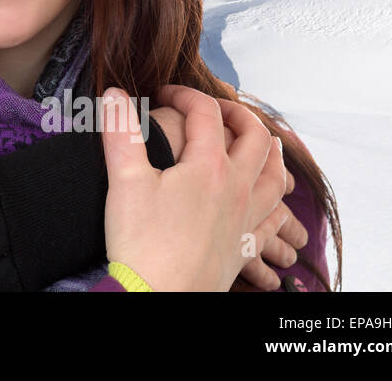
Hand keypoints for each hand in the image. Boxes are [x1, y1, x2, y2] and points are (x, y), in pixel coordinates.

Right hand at [102, 84, 277, 290]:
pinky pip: (274, 219)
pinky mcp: (245, 246)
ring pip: (276, 177)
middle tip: (217, 109)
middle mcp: (237, 189)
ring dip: (270, 152)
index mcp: (209, 167)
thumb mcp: (124, 180)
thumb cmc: (141, 241)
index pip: (206, 113)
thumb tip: (114, 93)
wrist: (158, 297)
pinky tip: (269, 202)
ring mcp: (246, 219)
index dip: (186, 95)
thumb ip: (121, 130)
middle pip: (257, 138)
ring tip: (259, 142)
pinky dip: (277, 202)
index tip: (165, 94)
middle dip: (239, 114)